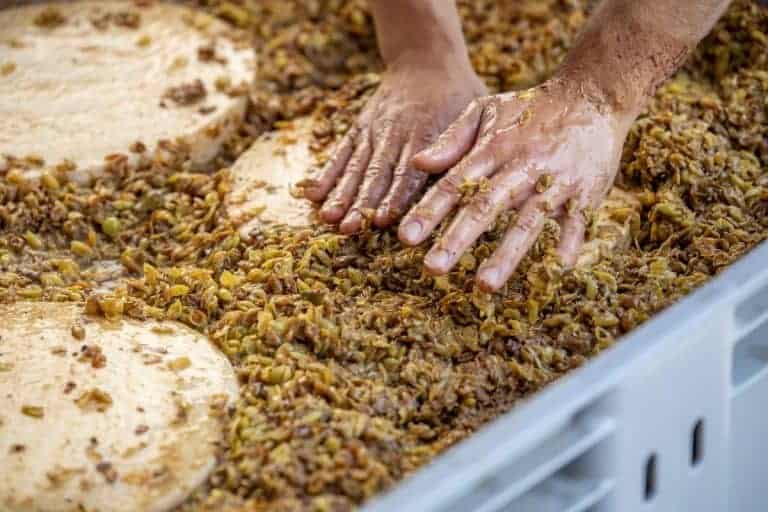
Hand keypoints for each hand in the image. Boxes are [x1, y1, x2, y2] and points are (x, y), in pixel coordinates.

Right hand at [301, 59, 486, 232]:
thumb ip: (465, 147)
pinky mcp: (360, 128)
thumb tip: (464, 183)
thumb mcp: (474, 114)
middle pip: (376, 174)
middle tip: (348, 229)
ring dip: (341, 194)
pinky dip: (327, 174)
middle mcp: (395, 133)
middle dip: (361, 203)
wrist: (426, 60)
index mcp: (426, 133)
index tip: (383, 219)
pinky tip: (313, 195)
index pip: (409, 172)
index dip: (394, 196)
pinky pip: (341, 153)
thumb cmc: (458, 95)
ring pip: (356, 166)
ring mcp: (374, 131)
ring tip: (329, 219)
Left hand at [399, 78, 633, 291]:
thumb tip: (417, 164)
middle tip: (432, 268)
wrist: (592, 95)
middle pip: (485, 207)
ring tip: (484, 285)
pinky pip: (576, 222)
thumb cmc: (530, 108)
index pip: (454, 184)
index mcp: (492, 149)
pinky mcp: (585, 192)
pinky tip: (556, 270)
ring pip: (527, 221)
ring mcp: (554, 181)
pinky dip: (568, 243)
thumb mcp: (486, 110)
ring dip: (506, 255)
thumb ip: (452, 139)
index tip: (405, 238)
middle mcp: (520, 167)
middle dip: (457, 239)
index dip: (429, 211)